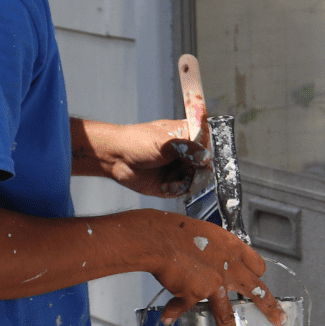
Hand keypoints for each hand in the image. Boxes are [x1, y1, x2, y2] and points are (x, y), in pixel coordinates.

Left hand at [71, 118, 209, 196]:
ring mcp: (179, 168)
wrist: (115, 157)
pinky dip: (176, 190)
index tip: (205, 160)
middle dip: (199, 173)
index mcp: (188, 135)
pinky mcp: (172, 183)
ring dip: (186, 183)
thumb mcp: (164, 143)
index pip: (209, 144)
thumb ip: (187, 149)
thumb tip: (206, 157)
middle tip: (191, 175)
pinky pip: (183, 190)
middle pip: (206, 165)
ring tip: (172, 182)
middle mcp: (187, 152)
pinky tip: (165, 186)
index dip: (209, 153)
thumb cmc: (137, 141)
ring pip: (196, 179)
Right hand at [148, 212, 285, 325]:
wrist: (163, 238)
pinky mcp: (195, 294)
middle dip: (269, 307)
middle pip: (256, 291)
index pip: (255, 265)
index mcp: (233, 249)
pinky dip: (173, 312)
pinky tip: (168, 317)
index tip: (258, 280)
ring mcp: (214, 284)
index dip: (256, 274)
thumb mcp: (206, 232)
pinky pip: (184, 307)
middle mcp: (229, 268)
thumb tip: (207, 262)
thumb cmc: (178, 231)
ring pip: (227, 317)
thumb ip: (213, 251)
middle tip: (278, 319)